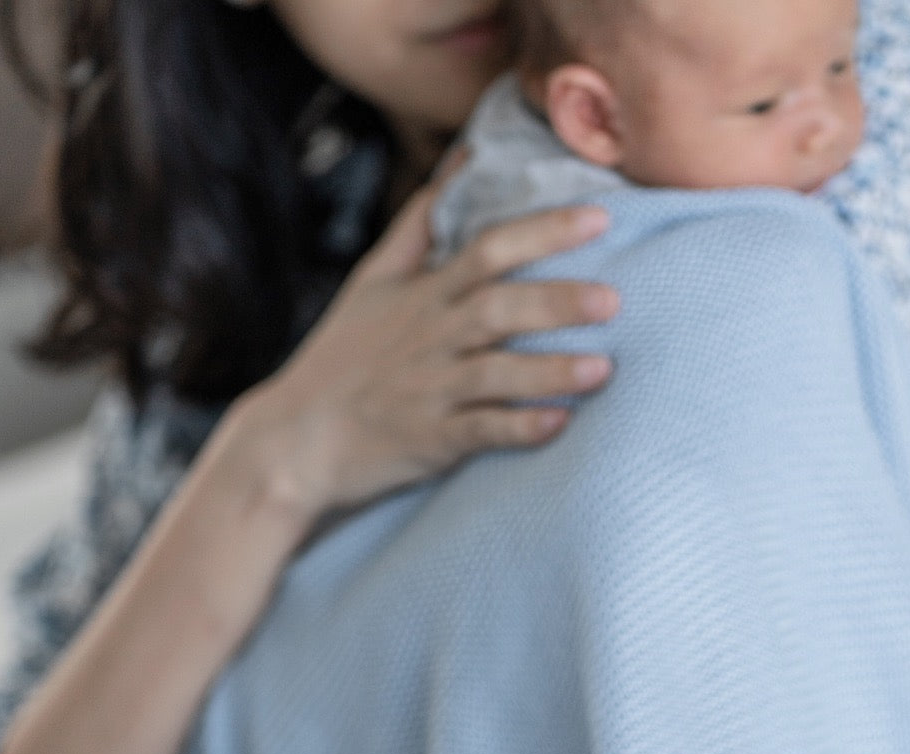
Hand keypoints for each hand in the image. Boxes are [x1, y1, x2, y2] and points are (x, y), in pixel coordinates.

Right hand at [227, 173, 619, 530]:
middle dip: (556, 302)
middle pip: (498, 308)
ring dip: (549, 372)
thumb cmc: (344, 355)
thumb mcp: (373, 280)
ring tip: (602, 369)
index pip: (487, 249)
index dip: (542, 231)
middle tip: (613, 300)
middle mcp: (431, 337)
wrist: (296, 437)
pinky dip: (518, 429)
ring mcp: (431, 390)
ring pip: (495, 375)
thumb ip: (421, 222)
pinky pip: (480, 433)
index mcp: (425, 295)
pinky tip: (558, 425)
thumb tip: (463, 159)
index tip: (598, 218)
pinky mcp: (430, 439)